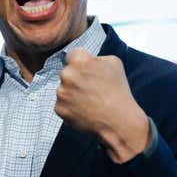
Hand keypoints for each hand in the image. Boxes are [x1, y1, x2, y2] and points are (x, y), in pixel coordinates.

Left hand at [55, 48, 149, 163]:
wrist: (118, 121)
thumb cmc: (118, 91)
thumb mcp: (114, 63)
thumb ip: (96, 57)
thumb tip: (87, 59)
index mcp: (79, 61)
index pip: (72, 54)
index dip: (81, 62)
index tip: (87, 70)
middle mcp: (67, 75)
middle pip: (67, 72)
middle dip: (76, 78)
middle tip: (91, 89)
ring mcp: (61, 92)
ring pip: (63, 89)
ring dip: (72, 93)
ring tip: (89, 101)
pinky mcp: (59, 108)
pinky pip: (62, 104)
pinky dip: (70, 107)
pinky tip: (84, 110)